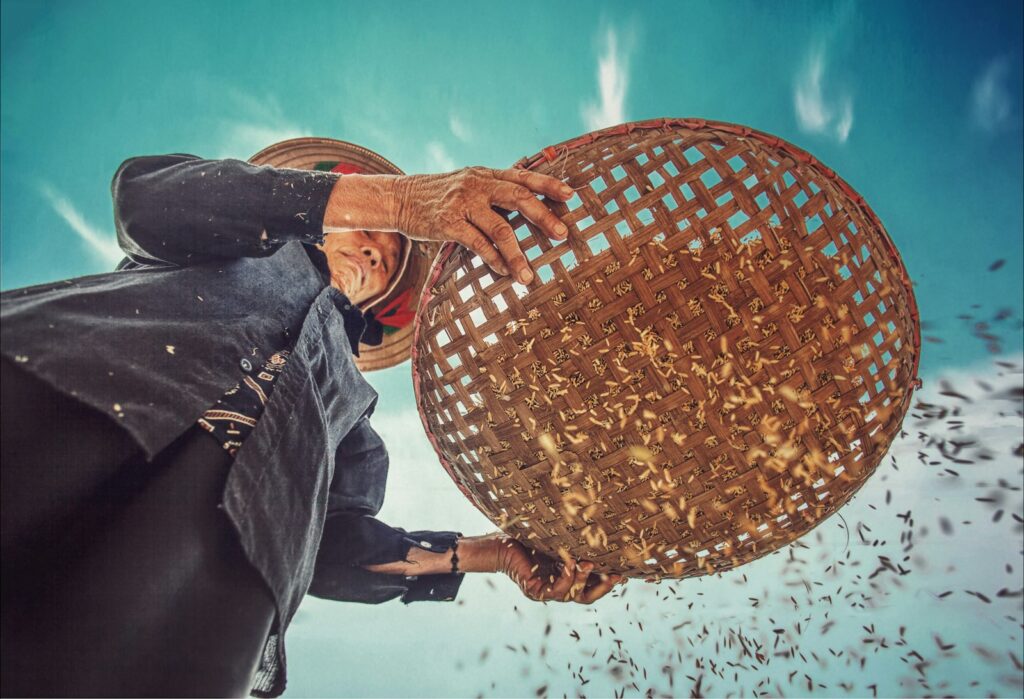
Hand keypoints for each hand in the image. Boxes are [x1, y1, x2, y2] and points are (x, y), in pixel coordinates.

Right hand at [392, 167, 573, 283]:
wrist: (399, 197)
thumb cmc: (440, 195)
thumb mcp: (468, 184)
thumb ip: (494, 191)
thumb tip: (527, 205)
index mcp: (487, 175)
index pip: (523, 177)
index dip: (548, 185)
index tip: (571, 195)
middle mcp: (478, 185)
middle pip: (518, 198)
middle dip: (543, 216)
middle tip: (562, 234)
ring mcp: (463, 204)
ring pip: (500, 229)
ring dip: (517, 255)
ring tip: (529, 277)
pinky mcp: (448, 224)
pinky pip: (477, 244)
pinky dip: (493, 259)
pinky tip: (504, 272)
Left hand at [494, 536, 622, 603]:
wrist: (500, 541)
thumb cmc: (529, 535)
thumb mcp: (559, 539)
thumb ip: (576, 540)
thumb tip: (602, 522)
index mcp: (567, 577)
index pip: (593, 585)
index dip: (609, 581)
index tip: (625, 572)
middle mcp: (558, 588)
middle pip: (588, 597)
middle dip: (604, 587)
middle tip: (617, 576)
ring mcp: (547, 592)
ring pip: (573, 595)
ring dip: (583, 580)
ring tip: (589, 564)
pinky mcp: (534, 592)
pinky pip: (555, 591)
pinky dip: (565, 579)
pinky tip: (570, 564)